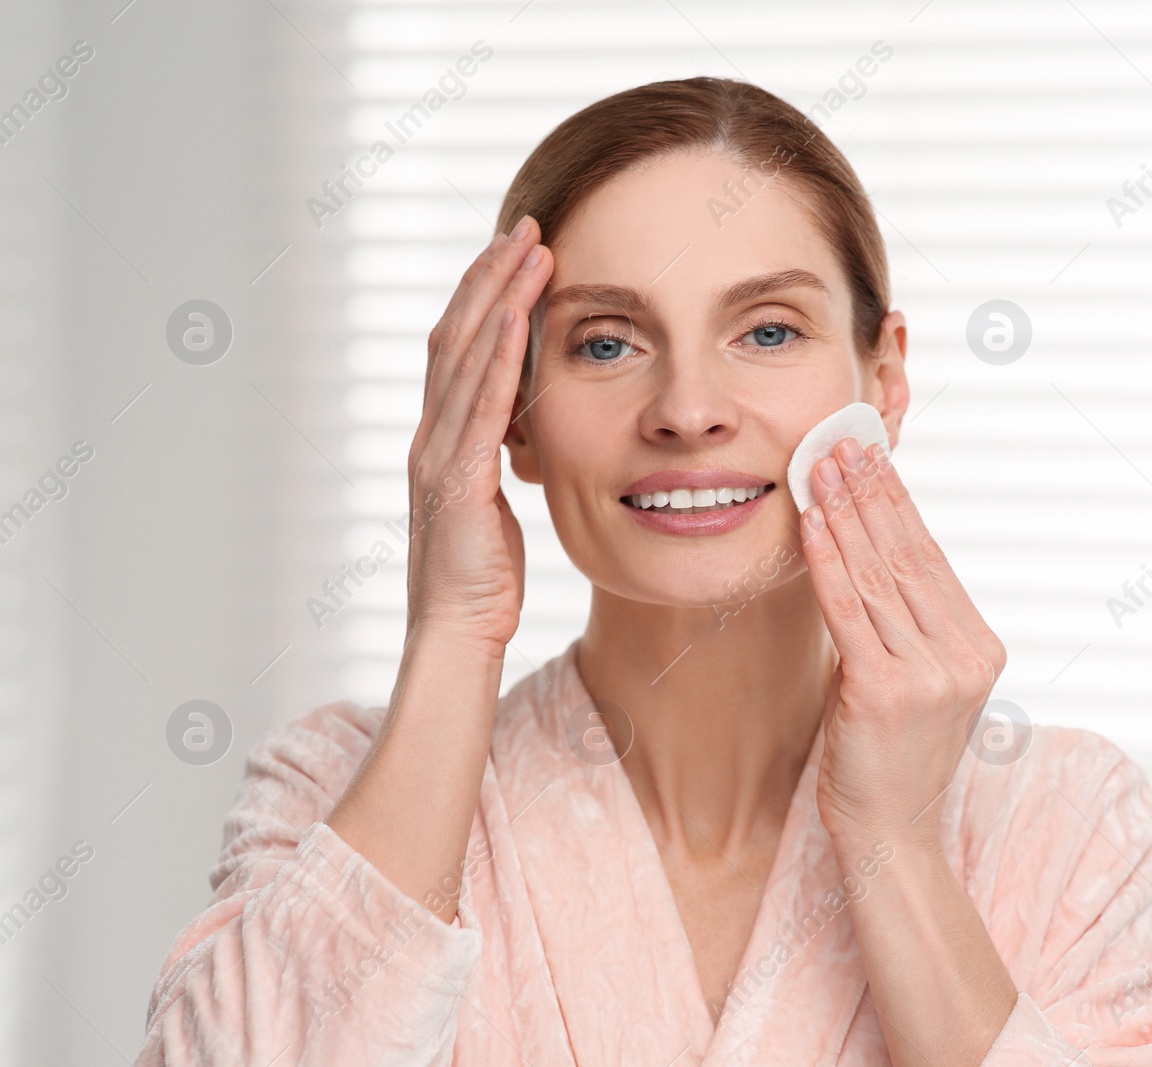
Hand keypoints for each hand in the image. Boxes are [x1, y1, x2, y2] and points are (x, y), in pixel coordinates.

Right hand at [406, 215, 553, 649]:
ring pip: (465, 357)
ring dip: (498, 298)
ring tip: (531, 249)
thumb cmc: (480, 577)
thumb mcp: (493, 504)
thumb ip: (498, 460)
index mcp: (440, 440)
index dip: (484, 297)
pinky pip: (480, 406)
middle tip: (525, 225)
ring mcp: (438, 455)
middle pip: (456, 336)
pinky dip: (498, 357)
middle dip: (490, 276)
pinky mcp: (457, 480)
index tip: (516, 253)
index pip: (458, 350)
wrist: (457, 632)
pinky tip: (517, 317)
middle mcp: (431, 436)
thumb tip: (520, 432)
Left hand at [801, 437, 1006, 850]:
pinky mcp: (885, 691)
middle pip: (907, 556)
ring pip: (878, 575)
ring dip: (845, 513)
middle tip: (843, 442)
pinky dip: (827, 560)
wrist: (891, 836)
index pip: (931, 560)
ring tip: (821, 466)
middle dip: (870, 493)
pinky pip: (849, 610)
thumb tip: (867, 554)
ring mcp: (930, 674)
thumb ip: (904, 627)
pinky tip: (812, 523)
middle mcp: (964, 656)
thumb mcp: (913, 684)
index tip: (872, 457)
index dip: (898, 504)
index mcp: (980, 649)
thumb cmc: (889, 759)